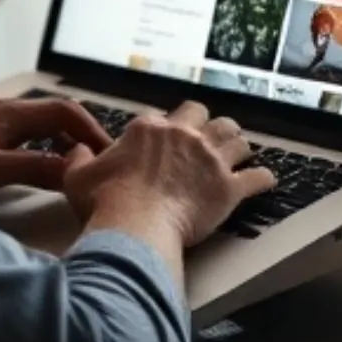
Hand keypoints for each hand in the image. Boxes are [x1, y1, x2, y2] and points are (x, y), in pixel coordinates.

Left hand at [0, 98, 111, 196]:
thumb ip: (34, 168)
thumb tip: (76, 169)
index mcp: (11, 114)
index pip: (65, 111)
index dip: (92, 130)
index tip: (110, 153)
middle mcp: (5, 110)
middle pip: (56, 113)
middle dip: (83, 132)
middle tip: (103, 159)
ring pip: (41, 122)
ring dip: (64, 138)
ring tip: (80, 164)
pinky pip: (26, 131)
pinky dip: (45, 143)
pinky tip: (43, 164)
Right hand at [61, 101, 274, 246]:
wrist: (134, 226)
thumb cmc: (105, 201)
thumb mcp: (78, 176)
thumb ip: (79, 159)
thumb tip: (76, 150)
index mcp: (150, 129)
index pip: (168, 116)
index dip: (171, 127)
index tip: (170, 141)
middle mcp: (185, 136)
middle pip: (208, 117)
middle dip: (211, 124)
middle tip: (211, 137)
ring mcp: (210, 160)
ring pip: (237, 138)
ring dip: (239, 144)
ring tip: (240, 152)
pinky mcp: (228, 188)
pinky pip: (256, 178)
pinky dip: (262, 178)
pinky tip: (265, 180)